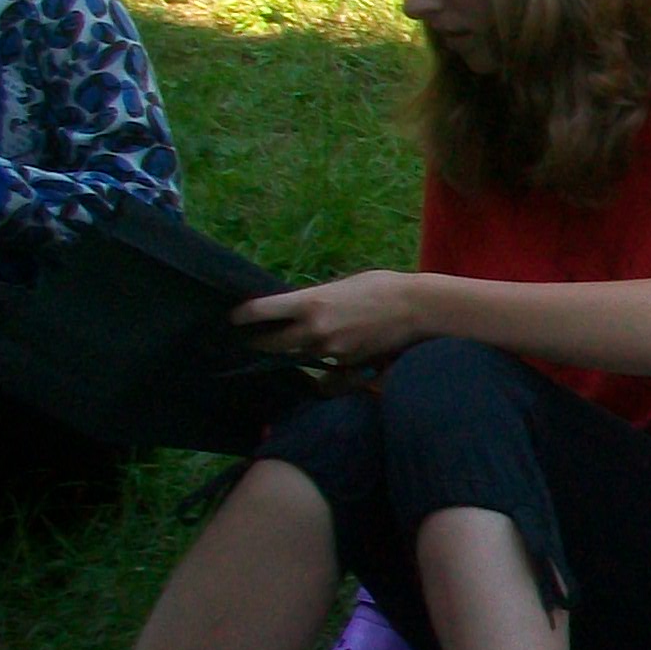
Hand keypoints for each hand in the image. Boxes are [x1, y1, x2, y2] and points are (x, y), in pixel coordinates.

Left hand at [234, 271, 424, 364]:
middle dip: (259, 342)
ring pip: (300, 354)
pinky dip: (325, 358)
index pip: (260, 312)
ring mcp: (331, 350)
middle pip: (272, 343)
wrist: (419, 308)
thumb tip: (297, 309)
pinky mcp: (349, 364)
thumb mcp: (341, 285)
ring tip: (294, 343)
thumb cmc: (382, 287)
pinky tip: (333, 348)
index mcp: (309, 302)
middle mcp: (314, 330)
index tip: (232, 319)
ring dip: (294, 350)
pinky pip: (326, 364)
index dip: (241, 316)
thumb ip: (315, 299)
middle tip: (250, 341)